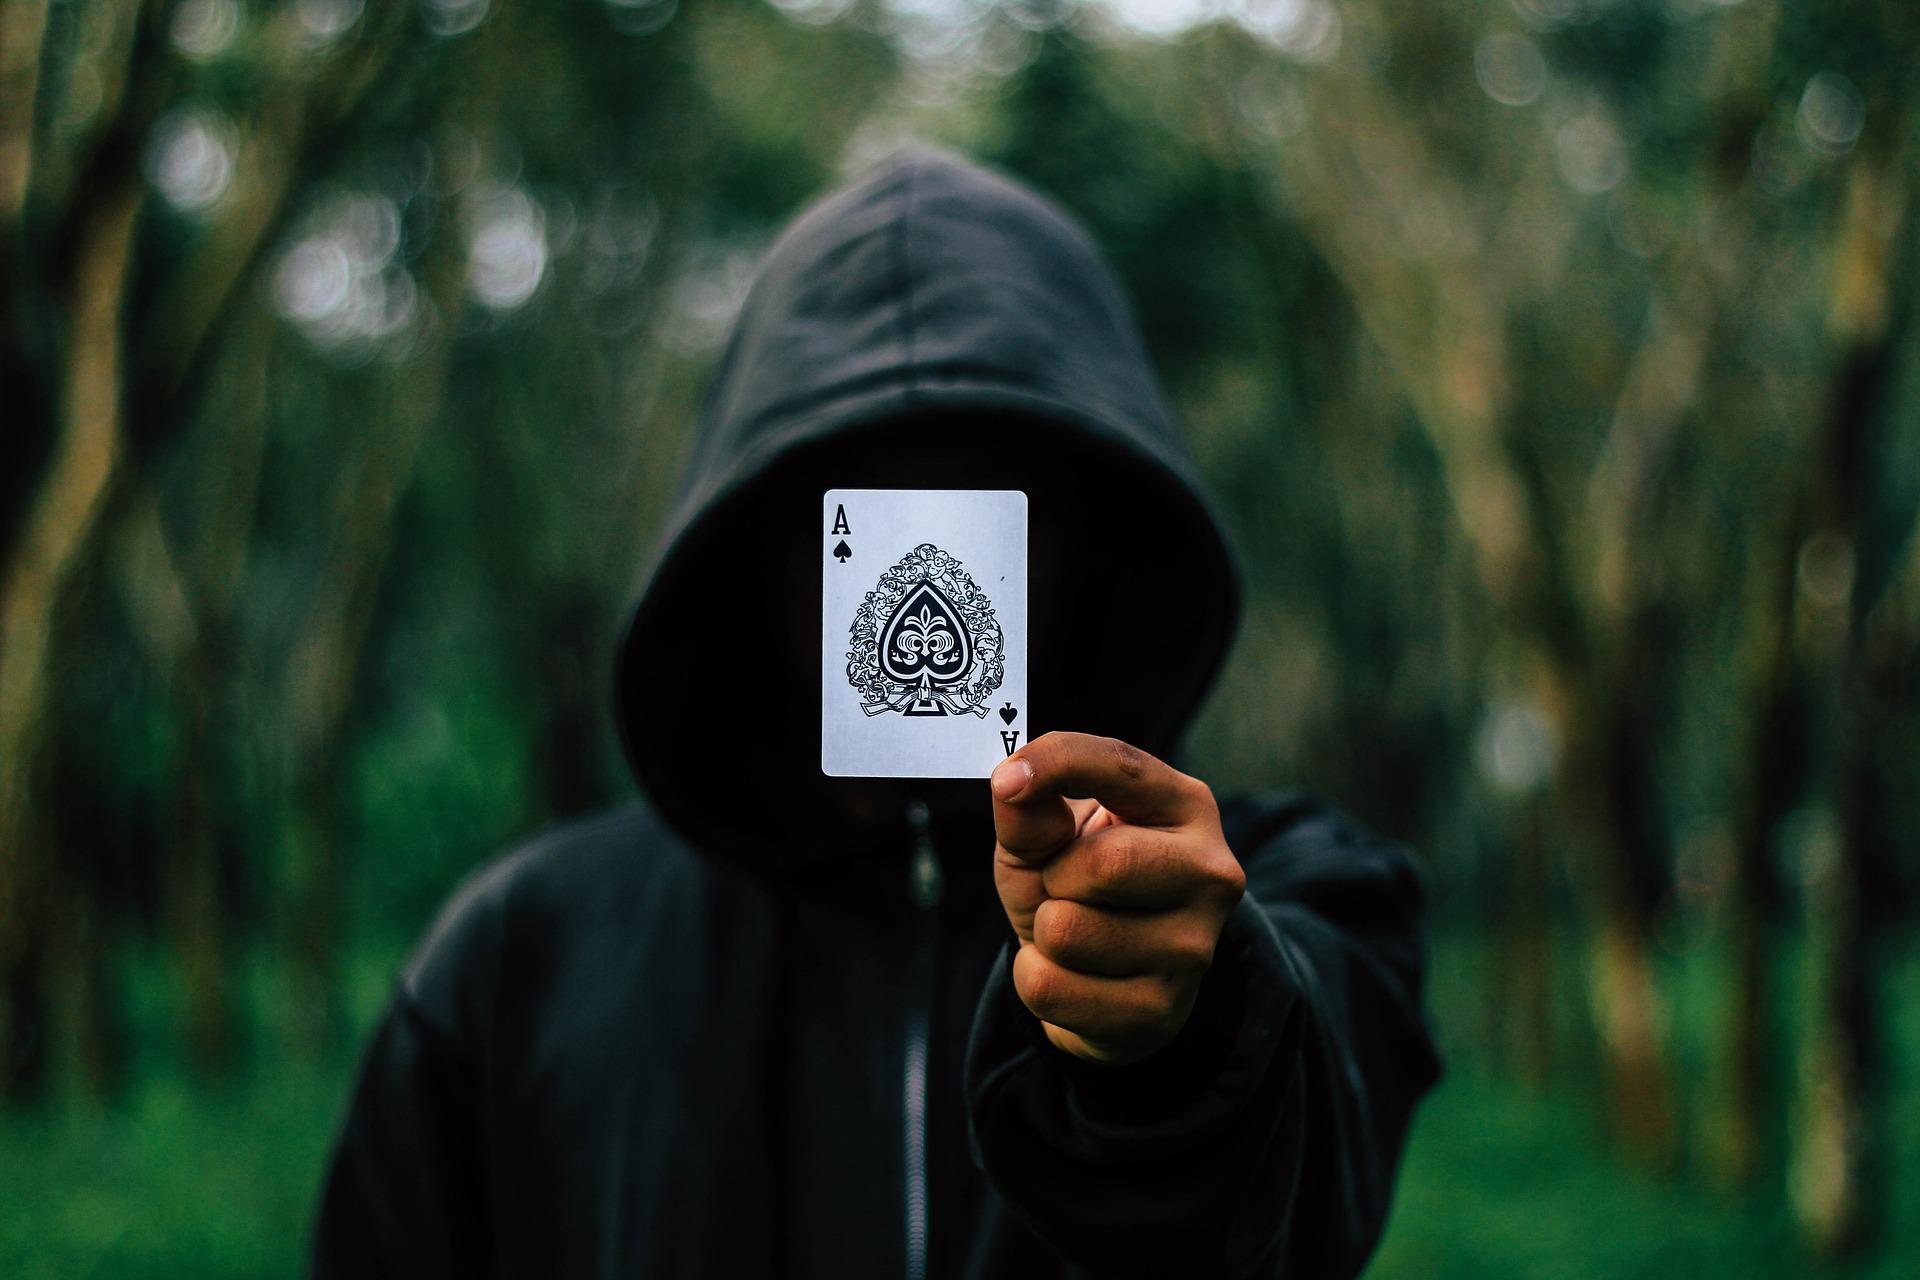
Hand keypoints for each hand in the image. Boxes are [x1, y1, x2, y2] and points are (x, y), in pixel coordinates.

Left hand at [989, 732, 1245, 1065]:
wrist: (1100, 976)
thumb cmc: (1076, 884)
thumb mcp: (1046, 833)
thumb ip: (1029, 806)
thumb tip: (1011, 784)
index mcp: (1187, 807)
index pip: (1120, 767)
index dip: (1056, 763)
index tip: (1008, 780)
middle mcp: (1211, 873)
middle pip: (1103, 864)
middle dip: (1054, 877)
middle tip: (1065, 887)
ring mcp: (1193, 949)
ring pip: (1066, 932)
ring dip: (1043, 933)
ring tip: (1073, 933)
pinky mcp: (1161, 1011)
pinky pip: (1049, 988)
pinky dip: (1036, 980)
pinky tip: (1073, 976)